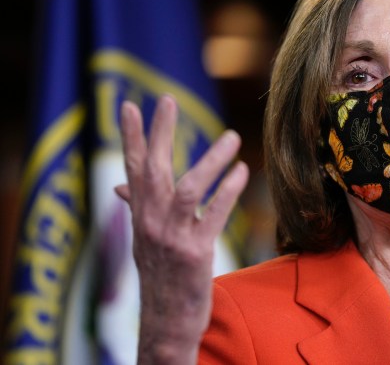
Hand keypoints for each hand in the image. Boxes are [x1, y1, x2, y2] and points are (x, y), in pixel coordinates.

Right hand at [116, 95, 248, 363]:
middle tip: (167, 99)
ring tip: (232, 137)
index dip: (131, 137)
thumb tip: (119, 186)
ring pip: (187, 188)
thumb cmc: (160, 274)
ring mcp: (172, 238)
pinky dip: (229, 191)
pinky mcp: (195, 253)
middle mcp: (150, 222)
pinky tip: (243, 172)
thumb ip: (137, 208)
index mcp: (140, 215)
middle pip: (152, 169)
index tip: (131, 106)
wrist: (166, 319)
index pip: (132, 168)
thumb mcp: (144, 238)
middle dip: (159, 133)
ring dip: (211, 160)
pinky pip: (213, 215)